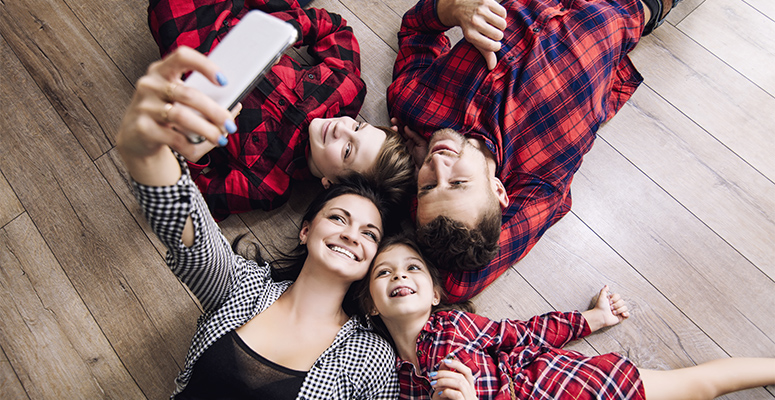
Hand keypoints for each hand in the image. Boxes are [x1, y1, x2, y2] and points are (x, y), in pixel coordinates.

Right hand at [116, 47, 234, 168]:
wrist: (136, 138)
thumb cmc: (165, 115)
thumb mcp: (180, 101)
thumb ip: (204, 100)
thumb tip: (236, 106)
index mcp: (162, 71)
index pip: (182, 56)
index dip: (204, 65)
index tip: (224, 80)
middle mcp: (150, 84)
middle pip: (188, 94)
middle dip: (214, 111)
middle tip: (230, 124)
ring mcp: (144, 106)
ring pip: (181, 116)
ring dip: (206, 130)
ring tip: (220, 139)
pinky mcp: (142, 128)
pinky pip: (174, 138)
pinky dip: (191, 146)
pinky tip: (199, 148)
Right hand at [391, 117, 427, 169]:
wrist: (423, 169)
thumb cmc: (425, 156)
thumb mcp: (422, 144)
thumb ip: (414, 135)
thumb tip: (406, 127)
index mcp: (414, 140)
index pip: (407, 130)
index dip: (403, 123)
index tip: (399, 118)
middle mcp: (408, 143)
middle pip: (401, 132)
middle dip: (397, 125)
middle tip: (393, 119)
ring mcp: (403, 147)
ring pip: (397, 137)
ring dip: (395, 130)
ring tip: (393, 126)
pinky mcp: (399, 152)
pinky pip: (395, 144)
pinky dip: (393, 138)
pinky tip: (393, 133)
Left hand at [430, 357, 477, 399]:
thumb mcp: (447, 390)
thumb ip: (447, 377)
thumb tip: (444, 362)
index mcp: (469, 389)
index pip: (467, 372)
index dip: (457, 364)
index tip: (445, 361)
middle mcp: (471, 393)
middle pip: (462, 376)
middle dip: (446, 372)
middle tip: (432, 375)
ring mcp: (469, 399)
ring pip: (460, 383)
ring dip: (444, 380)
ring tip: (433, 384)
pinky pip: (457, 394)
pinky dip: (447, 391)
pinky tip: (439, 394)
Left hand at [437, 0, 506, 69]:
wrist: (458, 6)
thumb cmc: (468, 26)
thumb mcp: (473, 40)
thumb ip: (484, 52)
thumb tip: (492, 67)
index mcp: (470, 35)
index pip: (491, 46)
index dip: (496, 46)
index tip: (495, 44)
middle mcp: (474, 23)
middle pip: (499, 35)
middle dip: (498, 35)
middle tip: (492, 32)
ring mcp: (481, 11)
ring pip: (502, 24)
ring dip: (501, 25)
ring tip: (494, 24)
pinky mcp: (487, 1)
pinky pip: (503, 12)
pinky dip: (501, 15)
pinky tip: (494, 15)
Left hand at [583, 285, 629, 331]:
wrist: (600, 316)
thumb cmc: (600, 307)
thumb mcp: (601, 297)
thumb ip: (604, 290)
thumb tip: (607, 285)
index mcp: (612, 300)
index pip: (618, 296)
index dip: (614, 299)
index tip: (609, 302)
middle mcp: (616, 305)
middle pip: (622, 302)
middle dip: (616, 305)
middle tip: (610, 308)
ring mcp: (619, 311)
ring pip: (625, 308)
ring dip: (618, 310)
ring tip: (613, 313)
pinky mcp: (621, 317)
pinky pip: (628, 314)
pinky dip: (626, 314)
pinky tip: (622, 314)